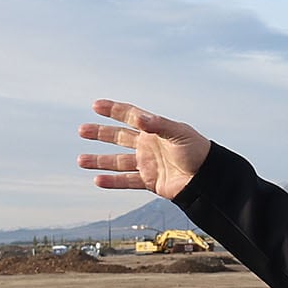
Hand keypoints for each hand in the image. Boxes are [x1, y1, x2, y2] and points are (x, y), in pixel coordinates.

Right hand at [79, 99, 211, 197]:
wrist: (207, 178)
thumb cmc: (197, 150)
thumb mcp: (178, 133)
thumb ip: (157, 125)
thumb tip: (138, 117)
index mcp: (154, 129)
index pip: (129, 116)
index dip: (113, 110)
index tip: (95, 105)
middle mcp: (147, 145)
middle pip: (118, 137)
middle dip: (100, 134)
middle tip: (81, 130)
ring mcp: (147, 163)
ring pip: (118, 161)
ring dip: (99, 160)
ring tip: (80, 160)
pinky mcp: (149, 181)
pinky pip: (127, 181)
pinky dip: (112, 181)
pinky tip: (97, 180)